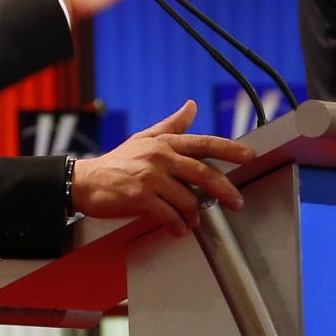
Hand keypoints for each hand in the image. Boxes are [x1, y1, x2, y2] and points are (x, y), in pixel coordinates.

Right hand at [71, 101, 251, 227]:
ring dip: (195, 215)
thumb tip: (192, 105)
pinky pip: (170, 215)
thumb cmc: (117, 161)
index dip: (230, 149)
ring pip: (188, 199)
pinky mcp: (140, 198)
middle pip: (204, 173)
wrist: (85, 181)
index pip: (204, 143)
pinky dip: (179, 226)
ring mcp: (150, 178)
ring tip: (193, 221)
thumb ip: (172, 125)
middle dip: (226, 190)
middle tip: (237, 202)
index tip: (249, 156)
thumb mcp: (145, 138)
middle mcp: (160, 157)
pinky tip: (179, 229)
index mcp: (164, 143)